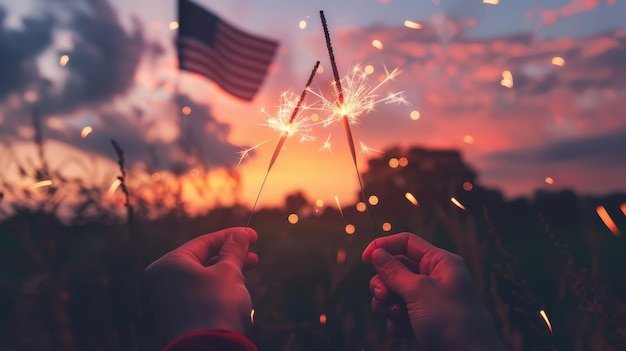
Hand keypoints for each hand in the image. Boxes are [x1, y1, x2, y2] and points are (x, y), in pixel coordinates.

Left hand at [144, 227, 257, 343]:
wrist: (208, 349)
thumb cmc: (215, 306)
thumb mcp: (229, 272)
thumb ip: (234, 250)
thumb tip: (240, 234)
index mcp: (168, 265)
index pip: (203, 242)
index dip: (231, 236)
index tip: (252, 235)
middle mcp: (164, 282)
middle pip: (203, 260)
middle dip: (231, 256)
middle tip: (254, 254)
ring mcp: (171, 302)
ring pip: (203, 279)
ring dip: (228, 272)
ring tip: (250, 270)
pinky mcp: (181, 318)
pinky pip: (202, 295)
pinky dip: (220, 289)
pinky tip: (238, 288)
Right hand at [362, 232, 505, 350]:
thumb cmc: (453, 322)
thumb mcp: (420, 291)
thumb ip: (395, 271)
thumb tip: (377, 253)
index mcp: (440, 263)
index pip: (407, 243)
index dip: (384, 246)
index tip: (365, 259)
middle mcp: (434, 279)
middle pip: (395, 269)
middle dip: (384, 283)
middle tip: (383, 296)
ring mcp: (427, 303)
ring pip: (393, 294)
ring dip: (388, 305)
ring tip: (398, 316)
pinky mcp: (422, 323)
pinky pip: (398, 316)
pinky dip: (396, 323)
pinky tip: (406, 332)